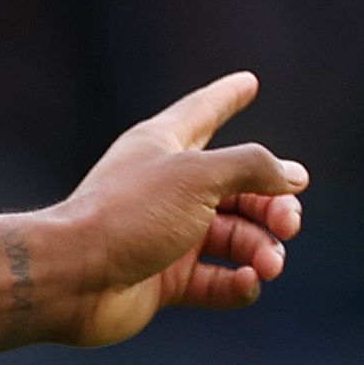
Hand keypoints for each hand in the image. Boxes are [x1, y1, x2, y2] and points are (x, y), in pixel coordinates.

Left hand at [57, 72, 309, 346]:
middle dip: (274, 205)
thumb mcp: (197, 175)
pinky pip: (218, 281)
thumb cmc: (127, 214)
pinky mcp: (164, 280)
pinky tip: (248, 282)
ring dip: (262, 249)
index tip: (247, 80)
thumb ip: (252, 167)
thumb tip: (293, 175)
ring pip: (235, 238)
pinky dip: (239, 283)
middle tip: (288, 224)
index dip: (226, 96)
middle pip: (239, 189)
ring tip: (269, 264)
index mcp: (162, 147)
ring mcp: (166, 236)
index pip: (202, 112)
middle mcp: (165, 189)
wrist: (70, 278)